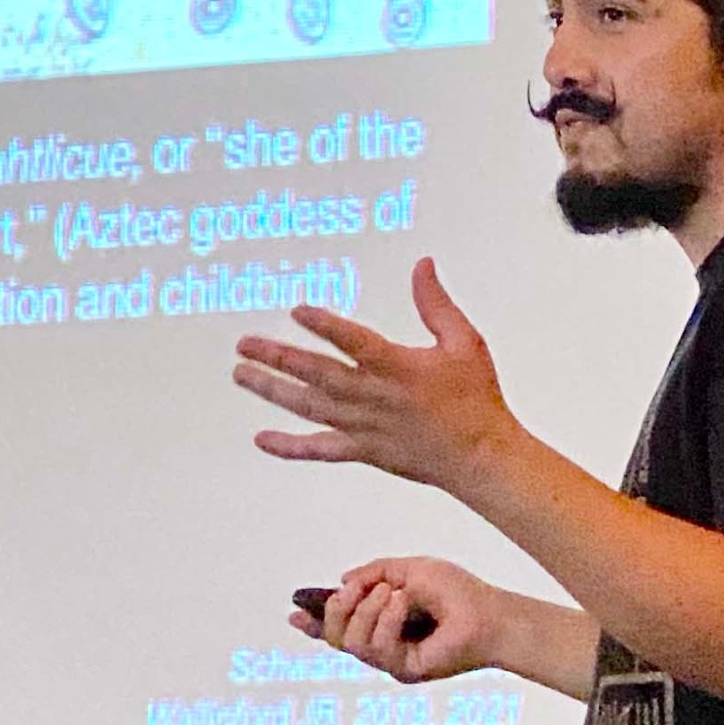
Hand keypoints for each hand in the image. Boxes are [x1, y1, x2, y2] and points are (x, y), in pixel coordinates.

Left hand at [234, 259, 519, 498]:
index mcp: (398, 368)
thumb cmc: (476, 400)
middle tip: (244, 343)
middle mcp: (374, 397)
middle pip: (317, 374)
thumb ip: (435, 304)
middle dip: (277, 357)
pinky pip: (319, 450)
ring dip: (273, 390)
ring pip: (309, 407)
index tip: (297, 310)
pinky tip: (262, 438)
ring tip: (242, 375)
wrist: (481, 457)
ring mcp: (364, 427)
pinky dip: (289, 446)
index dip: (324, 326)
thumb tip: (422, 266)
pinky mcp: (363, 451)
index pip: (354, 342)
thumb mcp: (464, 342)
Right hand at [295, 557, 505, 682]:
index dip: (313, 622)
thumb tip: (344, 580)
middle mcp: (384, 644)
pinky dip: (387, 619)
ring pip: (350, 643)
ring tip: (396, 594)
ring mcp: (393, 660)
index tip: (293, 612)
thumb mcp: (409, 569)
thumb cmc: (459, 593)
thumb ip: (373, 572)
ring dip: (367, 610)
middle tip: (354, 590)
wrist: (488, 613)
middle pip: (335, 638)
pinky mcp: (404, 670)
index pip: (340, 627)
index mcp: (383, 621)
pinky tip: (405, 604)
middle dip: (336, 608)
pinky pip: (376, 647)